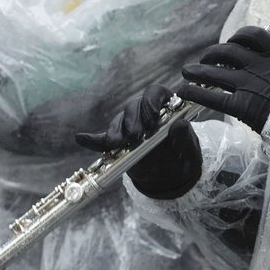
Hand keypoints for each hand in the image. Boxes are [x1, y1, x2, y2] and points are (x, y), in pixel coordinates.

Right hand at [75, 84, 201, 199]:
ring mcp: (129, 125)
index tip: (152, 117)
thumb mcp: (187, 150)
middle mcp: (145, 112)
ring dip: (117, 131)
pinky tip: (82, 139)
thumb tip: (180, 124)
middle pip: (134, 106)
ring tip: (116, 143)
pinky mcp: (118, 141)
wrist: (171, 176)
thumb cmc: (182, 158)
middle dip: (133, 119)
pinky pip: (103, 139)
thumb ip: (184, 138)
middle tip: (135, 135)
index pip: (156, 93)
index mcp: (165, 107)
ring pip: (119, 121)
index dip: (152, 101)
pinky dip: (93, 140)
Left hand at [179, 26, 269, 132]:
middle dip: (212, 54)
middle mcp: (260, 68)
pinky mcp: (242, 107)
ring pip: (215, 72)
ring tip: (187, 72)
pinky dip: (195, 92)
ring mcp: (250, 86)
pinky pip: (212, 97)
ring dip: (197, 71)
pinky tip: (185, 92)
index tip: (232, 42)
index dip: (238, 36)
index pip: (254, 36)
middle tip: (204, 61)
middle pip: (228, 52)